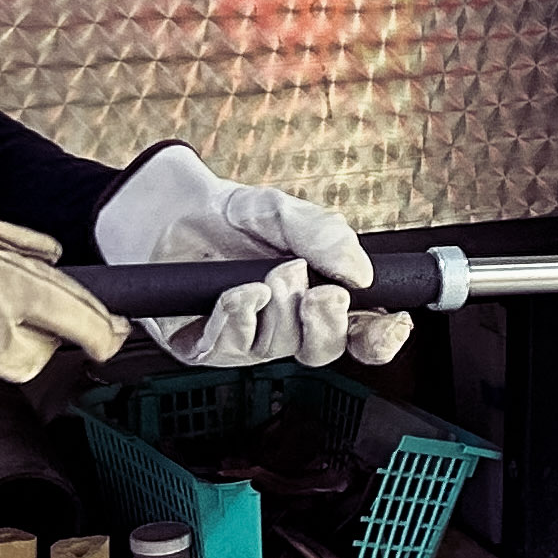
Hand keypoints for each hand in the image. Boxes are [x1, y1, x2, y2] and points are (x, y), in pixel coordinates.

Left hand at [94, 142, 413, 369]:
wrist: (167, 208)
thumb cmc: (229, 216)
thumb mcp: (283, 212)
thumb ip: (325, 235)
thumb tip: (362, 272)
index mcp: (318, 297)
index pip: (362, 332)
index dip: (382, 336)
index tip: (390, 322)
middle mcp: (286, 325)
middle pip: (323, 350)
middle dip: (327, 324)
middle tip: (321, 293)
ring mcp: (247, 339)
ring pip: (278, 349)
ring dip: (281, 312)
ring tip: (273, 274)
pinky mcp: (204, 345)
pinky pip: (229, 348)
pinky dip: (241, 319)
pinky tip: (243, 293)